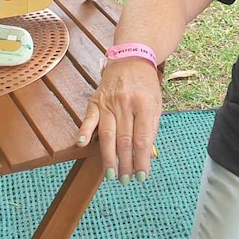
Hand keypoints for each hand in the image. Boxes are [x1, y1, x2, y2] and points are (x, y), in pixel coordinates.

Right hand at [76, 59, 161, 184]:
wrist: (131, 58)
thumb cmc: (146, 84)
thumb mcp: (156, 104)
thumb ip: (151, 128)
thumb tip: (146, 154)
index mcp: (144, 105)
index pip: (142, 139)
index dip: (141, 160)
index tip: (142, 176)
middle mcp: (126, 104)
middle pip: (124, 140)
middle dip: (125, 164)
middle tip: (125, 180)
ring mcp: (109, 103)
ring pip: (107, 135)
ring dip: (108, 157)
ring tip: (111, 174)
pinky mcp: (96, 101)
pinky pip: (89, 118)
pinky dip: (85, 132)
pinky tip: (81, 145)